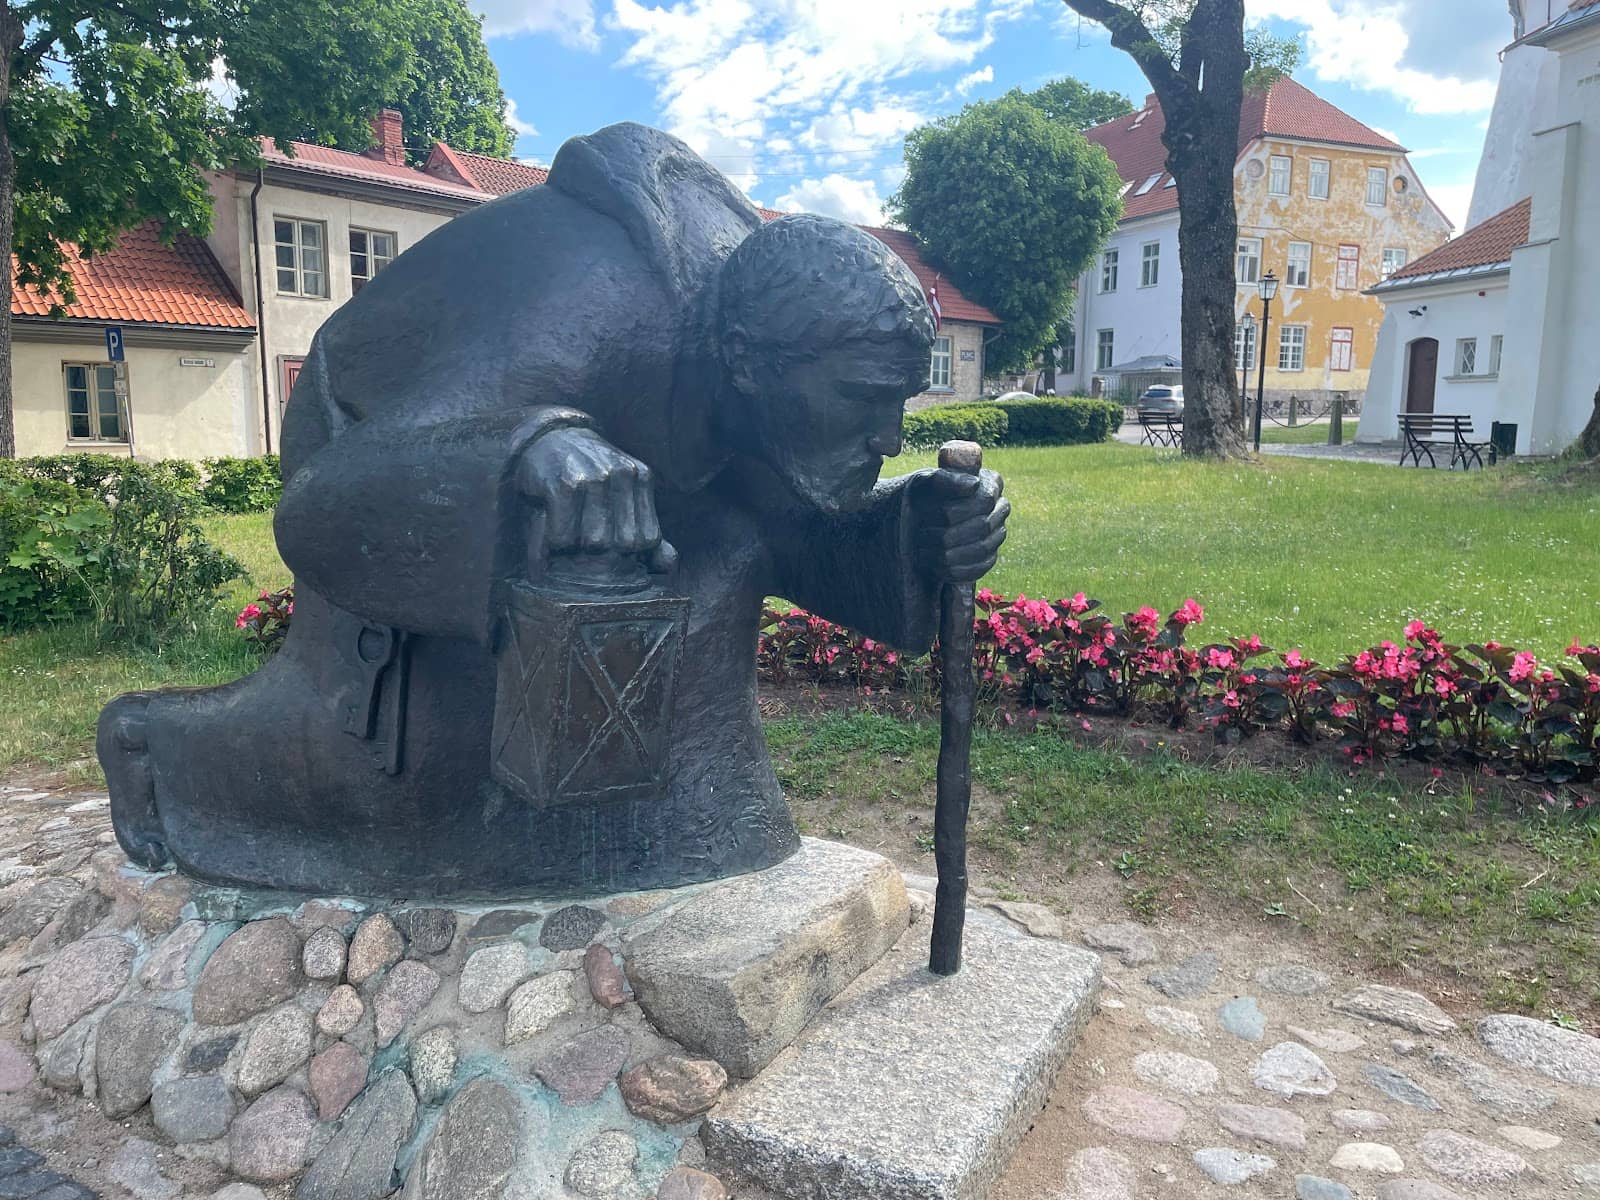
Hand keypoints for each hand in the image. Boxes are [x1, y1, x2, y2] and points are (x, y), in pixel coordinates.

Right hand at [516, 427, 664, 560]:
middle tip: (584, 540)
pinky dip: (554, 541)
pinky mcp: (563, 484)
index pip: (648, 538)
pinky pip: (563, 535)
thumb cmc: (589, 475)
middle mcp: (622, 474)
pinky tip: (550, 526)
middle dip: (603, 552)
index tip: (609, 543)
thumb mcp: (624, 494)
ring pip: (593, 542)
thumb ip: (646, 529)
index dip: (629, 552)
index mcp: (641, 477)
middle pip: (622, 544)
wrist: (549, 437)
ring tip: (567, 534)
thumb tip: (668, 564)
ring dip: (576, 548)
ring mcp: (593, 478)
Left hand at [909, 467, 1007, 583]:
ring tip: (922, 548)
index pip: (985, 500)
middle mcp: (999, 510)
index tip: (935, 513)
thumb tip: (974, 485)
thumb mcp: (923, 483)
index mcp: (990, 483)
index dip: (959, 509)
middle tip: (922, 534)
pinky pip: (977, 569)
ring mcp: (996, 536)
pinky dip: (952, 568)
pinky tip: (931, 563)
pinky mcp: (987, 560)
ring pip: (981, 549)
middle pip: (983, 526)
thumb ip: (946, 478)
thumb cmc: (919, 499)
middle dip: (949, 532)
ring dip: (947, 551)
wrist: (911, 524)